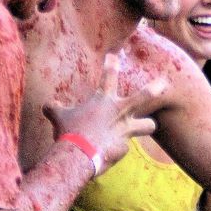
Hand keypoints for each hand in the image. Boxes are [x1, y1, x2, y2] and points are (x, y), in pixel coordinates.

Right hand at [43, 54, 163, 174]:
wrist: (77, 155)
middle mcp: (119, 112)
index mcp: (103, 100)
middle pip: (144, 96)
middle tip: (164, 83)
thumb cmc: (68, 132)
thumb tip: (47, 105)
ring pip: (148, 125)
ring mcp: (125, 130)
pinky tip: (106, 153)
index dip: (112, 63)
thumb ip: (55, 109)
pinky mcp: (125, 147)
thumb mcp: (57, 117)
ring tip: (148, 125)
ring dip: (147, 125)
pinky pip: (123, 147)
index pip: (109, 75)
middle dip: (155, 88)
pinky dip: (115, 149)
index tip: (115, 54)